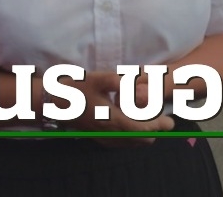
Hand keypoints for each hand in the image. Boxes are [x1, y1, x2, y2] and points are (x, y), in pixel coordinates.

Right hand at [53, 71, 172, 146]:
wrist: (52, 102)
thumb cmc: (74, 88)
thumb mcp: (95, 79)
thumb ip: (116, 80)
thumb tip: (132, 81)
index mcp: (111, 120)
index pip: (142, 129)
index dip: (158, 126)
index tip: (170, 121)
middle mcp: (109, 134)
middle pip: (141, 140)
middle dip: (154, 130)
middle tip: (161, 117)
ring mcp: (103, 138)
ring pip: (132, 143)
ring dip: (143, 134)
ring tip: (148, 118)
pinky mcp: (99, 138)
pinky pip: (122, 143)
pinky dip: (133, 136)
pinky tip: (131, 121)